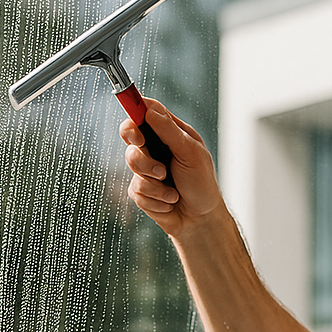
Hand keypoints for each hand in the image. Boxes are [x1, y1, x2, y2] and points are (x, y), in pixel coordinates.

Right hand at [120, 99, 223, 236]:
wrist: (200, 220)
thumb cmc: (201, 184)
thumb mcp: (191, 154)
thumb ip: (170, 131)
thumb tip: (149, 111)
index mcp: (169, 133)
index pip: (146, 111)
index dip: (135, 110)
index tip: (136, 122)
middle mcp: (155, 147)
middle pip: (130, 133)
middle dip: (138, 145)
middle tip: (145, 149)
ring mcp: (145, 168)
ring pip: (132, 161)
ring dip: (154, 179)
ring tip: (171, 189)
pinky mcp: (140, 189)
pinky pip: (137, 189)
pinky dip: (156, 198)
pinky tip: (170, 202)